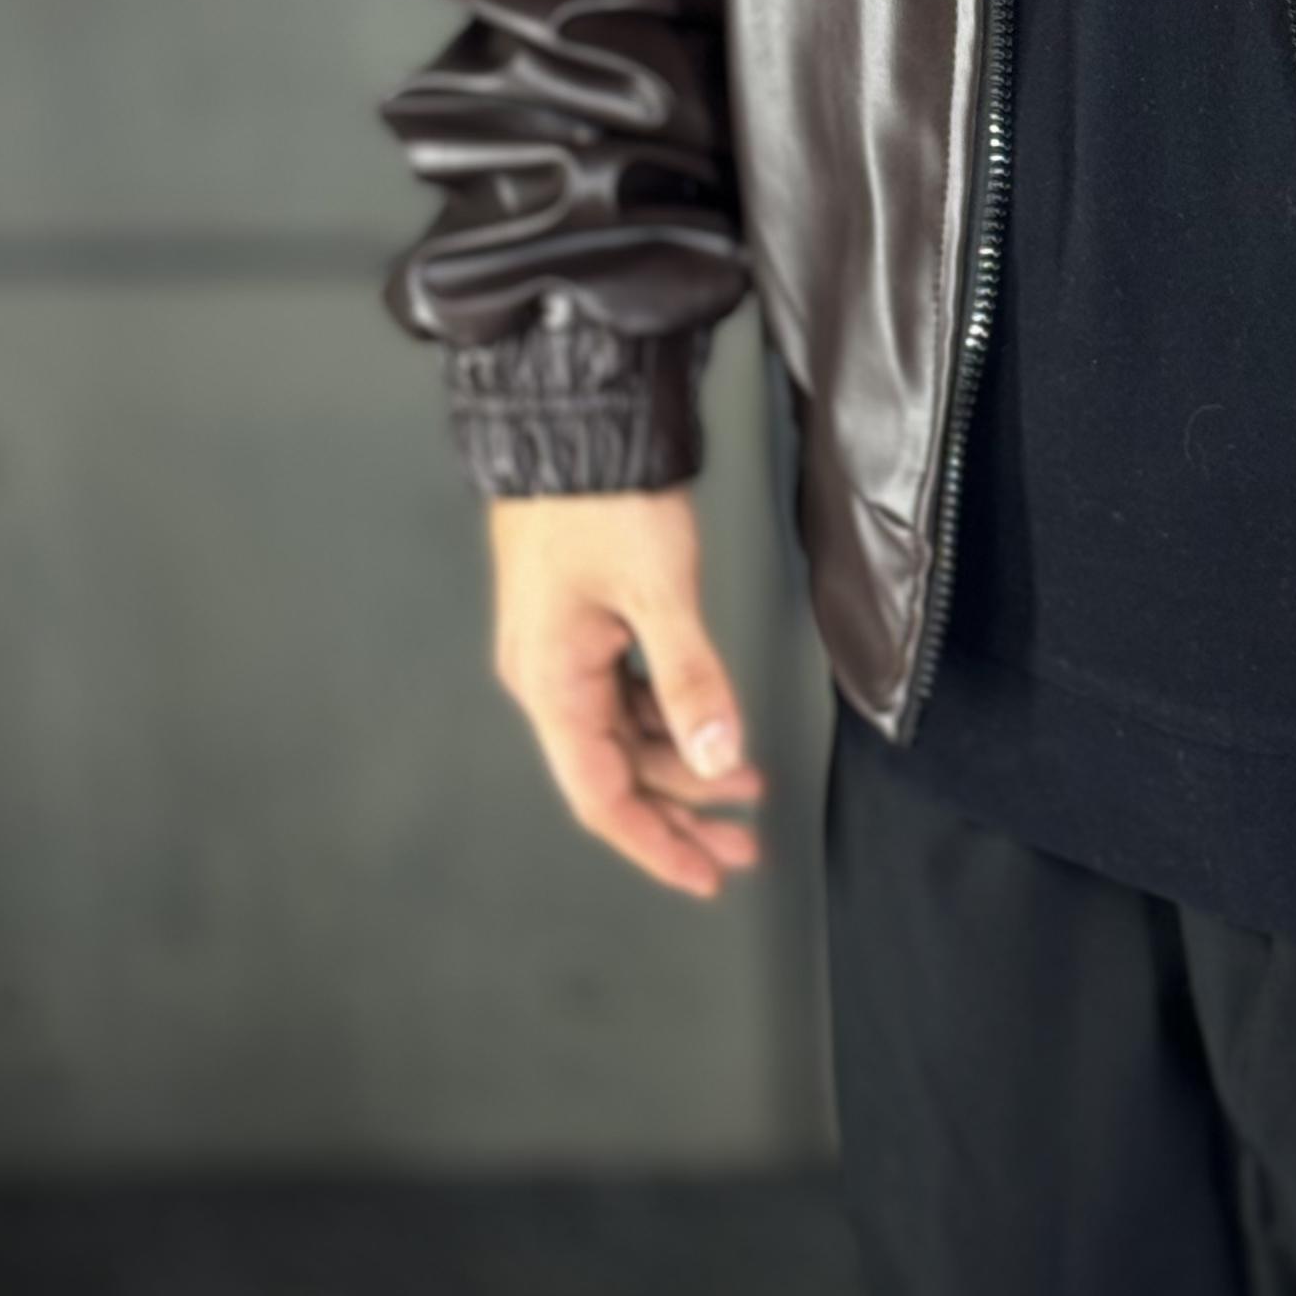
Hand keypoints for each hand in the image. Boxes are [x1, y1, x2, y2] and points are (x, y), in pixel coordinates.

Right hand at [487, 490, 763, 898]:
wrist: (572, 419)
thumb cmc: (603, 495)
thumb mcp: (659, 591)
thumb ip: (692, 680)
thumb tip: (721, 758)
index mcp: (550, 680)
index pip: (601, 794)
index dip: (654, 844)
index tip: (704, 876)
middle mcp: (546, 675)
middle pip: (615, 772)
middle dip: (681, 811)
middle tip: (745, 843)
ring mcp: (562, 649)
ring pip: (625, 734)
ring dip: (684, 763)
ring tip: (749, 785)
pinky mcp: (581, 622)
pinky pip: (626, 695)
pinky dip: (672, 718)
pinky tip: (712, 727)